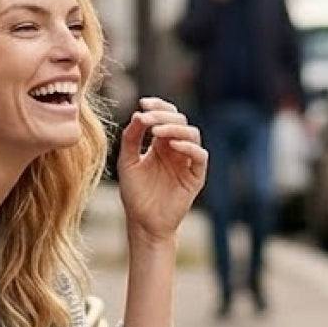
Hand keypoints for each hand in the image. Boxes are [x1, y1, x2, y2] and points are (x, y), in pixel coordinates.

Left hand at [117, 98, 208, 244]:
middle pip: (179, 120)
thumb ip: (131, 138)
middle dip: (163, 116)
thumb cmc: (135, 194)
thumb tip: (138, 114)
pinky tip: (172, 145)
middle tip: (147, 119)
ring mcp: (187, 162)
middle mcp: (176, 149)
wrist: (143, 223)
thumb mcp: (127, 162)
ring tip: (156, 132)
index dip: (157, 106)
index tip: (143, 103)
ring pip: (191, 134)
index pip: (166, 115)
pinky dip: (188, 147)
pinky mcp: (195, 177)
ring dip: (174, 128)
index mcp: (161, 144)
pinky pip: (199, 156)